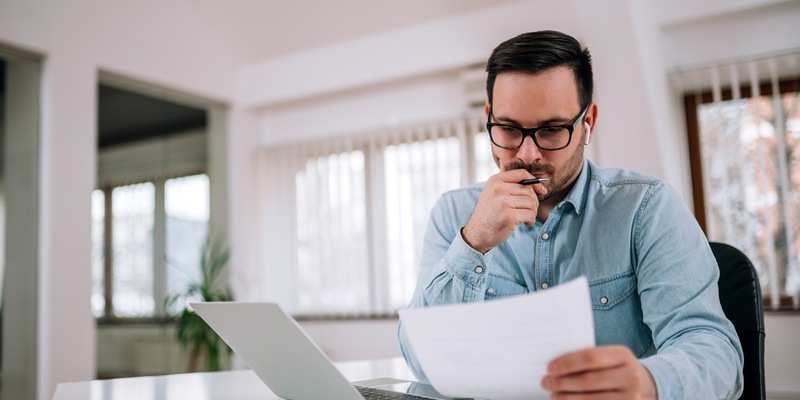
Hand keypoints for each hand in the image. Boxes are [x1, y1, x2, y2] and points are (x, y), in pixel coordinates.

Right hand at [461, 166, 546, 253]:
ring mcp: (503, 202)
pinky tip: (525, 223)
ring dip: (533, 212)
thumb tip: (536, 182)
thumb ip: (509, 184)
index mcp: (495, 181)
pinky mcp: (509, 216)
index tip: (541, 191)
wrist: (478, 234)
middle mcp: (498, 189)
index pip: (521, 174)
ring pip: (532, 202)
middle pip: (529, 190)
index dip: (534, 182)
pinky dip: (531, 220)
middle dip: (534, 201)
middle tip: (529, 210)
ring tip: (526, 217)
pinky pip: (530, 214)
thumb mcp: (493, 193)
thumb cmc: (490, 214)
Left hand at [541, 346, 656, 399]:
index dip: (567, 363)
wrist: (647, 385)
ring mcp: (631, 397)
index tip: (549, 367)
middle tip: (545, 382)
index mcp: (623, 355)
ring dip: (566, 397)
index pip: (590, 357)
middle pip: (588, 380)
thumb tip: (555, 364)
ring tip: (553, 393)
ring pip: (590, 399)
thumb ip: (588, 358)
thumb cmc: (618, 368)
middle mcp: (630, 376)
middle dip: (562, 382)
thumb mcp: (610, 357)